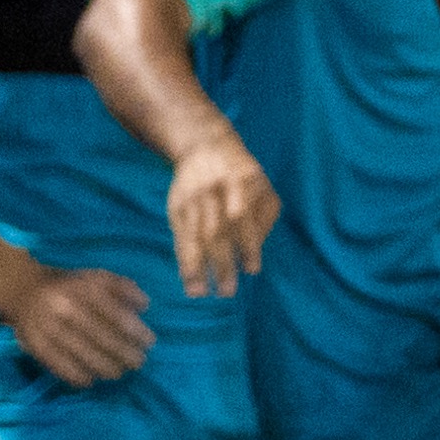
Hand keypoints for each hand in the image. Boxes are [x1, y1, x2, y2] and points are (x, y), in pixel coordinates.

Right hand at [5, 264, 152, 389]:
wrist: (24, 290)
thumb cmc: (71, 286)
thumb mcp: (97, 277)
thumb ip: (123, 287)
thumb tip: (144, 306)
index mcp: (82, 288)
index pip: (115, 314)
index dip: (135, 331)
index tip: (149, 342)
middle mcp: (64, 307)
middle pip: (101, 337)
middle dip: (125, 354)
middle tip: (139, 362)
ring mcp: (48, 327)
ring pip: (82, 354)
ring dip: (106, 368)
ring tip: (119, 372)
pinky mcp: (35, 345)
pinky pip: (59, 366)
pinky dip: (77, 376)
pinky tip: (91, 380)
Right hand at [164, 135, 280, 300]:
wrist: (204, 147)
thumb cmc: (243, 177)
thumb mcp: (263, 189)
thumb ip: (264, 219)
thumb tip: (253, 253)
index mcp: (240, 183)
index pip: (242, 217)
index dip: (248, 244)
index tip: (252, 270)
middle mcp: (213, 191)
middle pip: (216, 230)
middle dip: (221, 263)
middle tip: (226, 292)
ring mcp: (191, 199)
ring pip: (193, 236)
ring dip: (196, 267)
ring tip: (199, 293)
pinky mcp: (175, 206)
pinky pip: (179, 236)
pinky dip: (183, 259)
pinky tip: (187, 279)